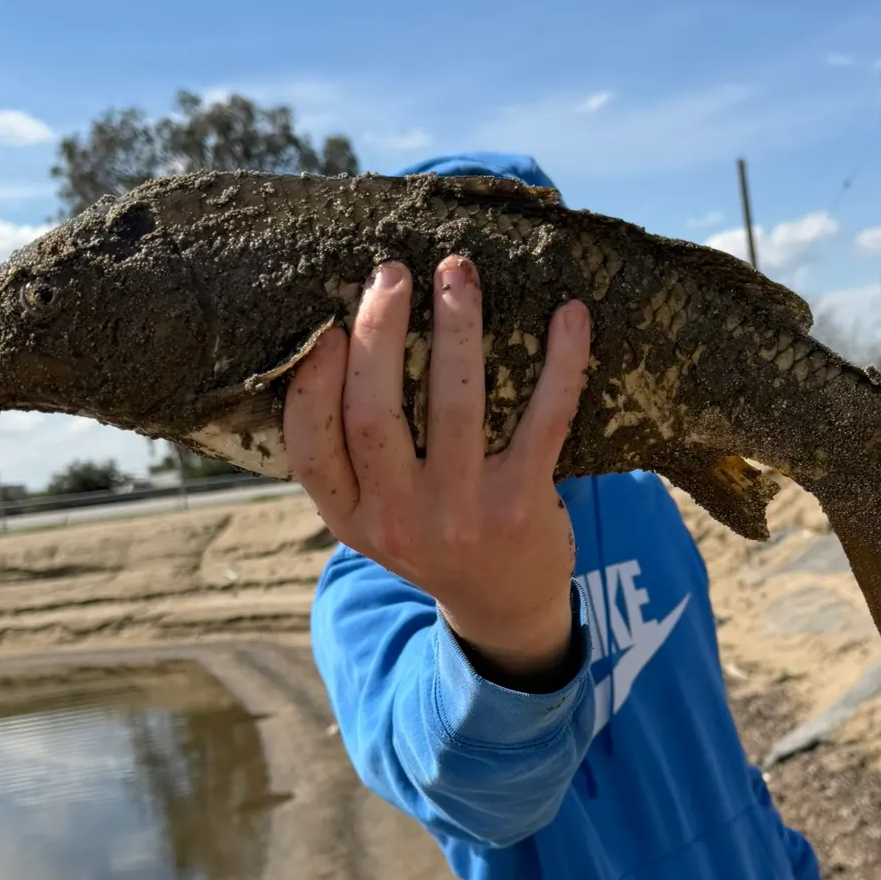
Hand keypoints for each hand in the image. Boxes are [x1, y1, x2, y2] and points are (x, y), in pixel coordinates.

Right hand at [284, 256, 591, 676]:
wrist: (504, 608)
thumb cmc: (431, 533)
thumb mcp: (375, 513)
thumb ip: (353, 452)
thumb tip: (343, 333)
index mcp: (352, 515)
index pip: (310, 448)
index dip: (311, 385)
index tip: (325, 327)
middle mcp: (399, 520)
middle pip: (374, 416)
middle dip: (380, 334)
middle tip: (392, 272)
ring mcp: (463, 514)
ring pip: (455, 406)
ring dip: (458, 328)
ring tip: (457, 271)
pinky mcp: (524, 504)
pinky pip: (543, 419)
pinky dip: (561, 364)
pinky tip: (570, 315)